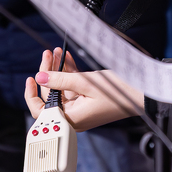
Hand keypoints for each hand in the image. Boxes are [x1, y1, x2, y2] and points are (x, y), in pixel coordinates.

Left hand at [24, 47, 140, 130]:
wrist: (140, 93)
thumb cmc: (117, 93)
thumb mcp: (86, 83)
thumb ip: (61, 80)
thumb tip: (40, 78)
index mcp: (71, 119)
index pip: (42, 112)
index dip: (32, 95)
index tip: (31, 78)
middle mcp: (74, 116)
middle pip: (51, 96)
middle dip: (47, 74)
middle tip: (48, 55)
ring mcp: (80, 107)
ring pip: (62, 88)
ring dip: (58, 70)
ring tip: (57, 52)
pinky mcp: (88, 99)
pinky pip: (72, 86)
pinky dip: (69, 72)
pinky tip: (66, 58)